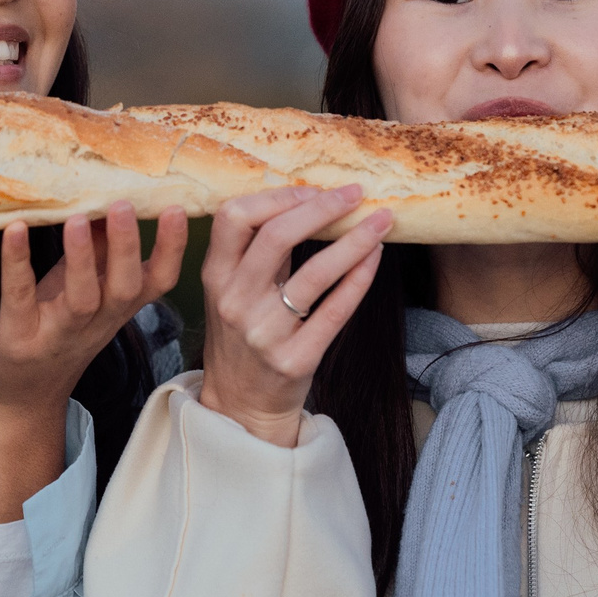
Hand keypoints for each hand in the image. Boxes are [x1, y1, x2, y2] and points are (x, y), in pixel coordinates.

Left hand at [0, 204, 189, 520]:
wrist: (19, 397)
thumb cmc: (54, 329)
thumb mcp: (85, 289)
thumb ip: (100, 249)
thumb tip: (109, 196)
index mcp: (117, 309)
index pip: (159, 282)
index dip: (172, 249)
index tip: (177, 210)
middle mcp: (95, 323)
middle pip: (124, 289)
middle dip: (128, 247)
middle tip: (124, 205)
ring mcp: (58, 333)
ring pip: (81, 298)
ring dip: (82, 257)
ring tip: (78, 219)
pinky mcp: (19, 338)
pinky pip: (20, 298)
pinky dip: (17, 263)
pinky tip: (15, 230)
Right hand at [198, 185, 392, 446]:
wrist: (242, 406)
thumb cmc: (244, 336)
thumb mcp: (233, 291)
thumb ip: (260, 252)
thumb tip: (310, 202)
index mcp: (216, 276)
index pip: (234, 216)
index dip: (277, 196)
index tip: (312, 190)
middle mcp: (234, 302)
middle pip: (276, 237)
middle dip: (322, 208)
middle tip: (355, 194)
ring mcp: (264, 334)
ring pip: (314, 274)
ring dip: (354, 241)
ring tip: (381, 221)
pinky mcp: (295, 360)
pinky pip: (335, 312)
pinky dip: (358, 279)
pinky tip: (375, 257)